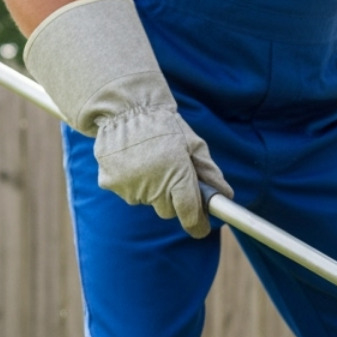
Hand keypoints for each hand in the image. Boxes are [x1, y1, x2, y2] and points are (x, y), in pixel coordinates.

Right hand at [24, 0, 231, 237]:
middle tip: (172, 177)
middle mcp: (154, 185)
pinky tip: (133, 162)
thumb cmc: (164, 126)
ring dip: (152, 190)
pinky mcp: (110, 183)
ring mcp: (130, 186)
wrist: (124, 108)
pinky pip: (128, 193)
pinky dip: (133, 184)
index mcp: (177, 175)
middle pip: (168, 211)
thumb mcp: (194, 145)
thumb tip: (225, 195)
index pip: (189, 214)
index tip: (201, 227)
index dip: (197, 224)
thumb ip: (210, 173)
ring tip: (150, 163)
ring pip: (147, 201)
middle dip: (174, 200)